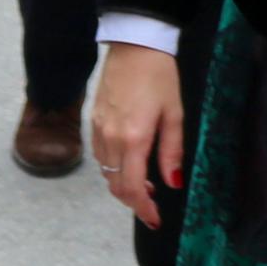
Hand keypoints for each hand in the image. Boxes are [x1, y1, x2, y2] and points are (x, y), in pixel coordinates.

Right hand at [91, 42, 186, 227]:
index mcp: (134, 139)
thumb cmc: (160, 77)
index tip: (155, 219)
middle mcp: (111, 139)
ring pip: (105, 173)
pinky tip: (128, 162)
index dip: (142, 209)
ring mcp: (98, 130)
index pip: (131, 187)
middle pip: (115, 185)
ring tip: (144, 184)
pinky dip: (113, 168)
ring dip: (122, 184)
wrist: (134, 46)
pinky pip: (100, 156)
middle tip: (152, 205)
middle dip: (133, 201)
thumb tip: (172, 183)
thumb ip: (171, 151)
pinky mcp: (92, 121)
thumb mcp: (174, 114)